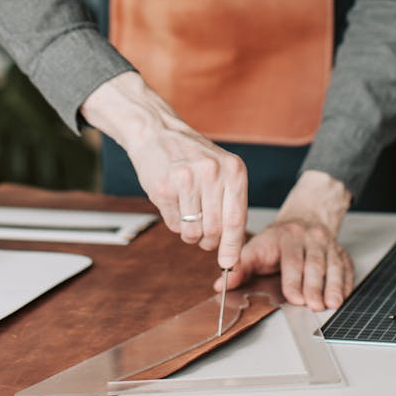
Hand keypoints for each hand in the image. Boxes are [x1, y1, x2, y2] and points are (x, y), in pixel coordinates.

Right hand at [80, 71, 247, 268]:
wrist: (158, 132)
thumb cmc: (192, 156)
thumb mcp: (222, 169)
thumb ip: (230, 204)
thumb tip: (231, 250)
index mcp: (233, 169)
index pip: (237, 219)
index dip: (233, 247)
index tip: (229, 264)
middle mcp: (213, 173)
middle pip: (215, 231)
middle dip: (209, 240)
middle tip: (203, 234)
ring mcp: (187, 179)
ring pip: (193, 232)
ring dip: (190, 233)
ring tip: (188, 214)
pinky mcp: (164, 188)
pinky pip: (173, 224)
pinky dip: (174, 222)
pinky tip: (173, 202)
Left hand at [215, 170, 353, 310]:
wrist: (305, 218)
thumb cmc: (278, 241)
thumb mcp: (256, 248)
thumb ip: (240, 267)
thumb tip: (221, 285)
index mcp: (285, 237)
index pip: (290, 258)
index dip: (292, 278)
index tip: (293, 296)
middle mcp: (308, 238)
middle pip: (313, 262)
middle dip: (313, 285)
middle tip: (313, 304)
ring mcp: (327, 245)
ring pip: (332, 264)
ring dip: (332, 285)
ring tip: (331, 303)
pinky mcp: (340, 253)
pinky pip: (346, 266)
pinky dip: (346, 282)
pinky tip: (343, 296)